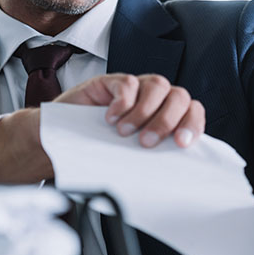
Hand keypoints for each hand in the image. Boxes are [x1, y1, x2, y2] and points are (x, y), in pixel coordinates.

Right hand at [56, 73, 204, 148]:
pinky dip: (122, 102)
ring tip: (125, 132)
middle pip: (179, 96)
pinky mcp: (111, 82)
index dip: (192, 124)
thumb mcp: (131, 157)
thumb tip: (172, 173)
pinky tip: (110, 118)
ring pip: (158, 85)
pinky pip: (128, 83)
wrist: (61, 142)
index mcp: (166, 117)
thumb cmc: (99, 150)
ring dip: (144, 111)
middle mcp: (154, 100)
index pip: (192, 111)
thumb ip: (153, 157)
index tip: (182, 143)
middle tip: (146, 142)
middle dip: (166, 121)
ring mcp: (134, 89)